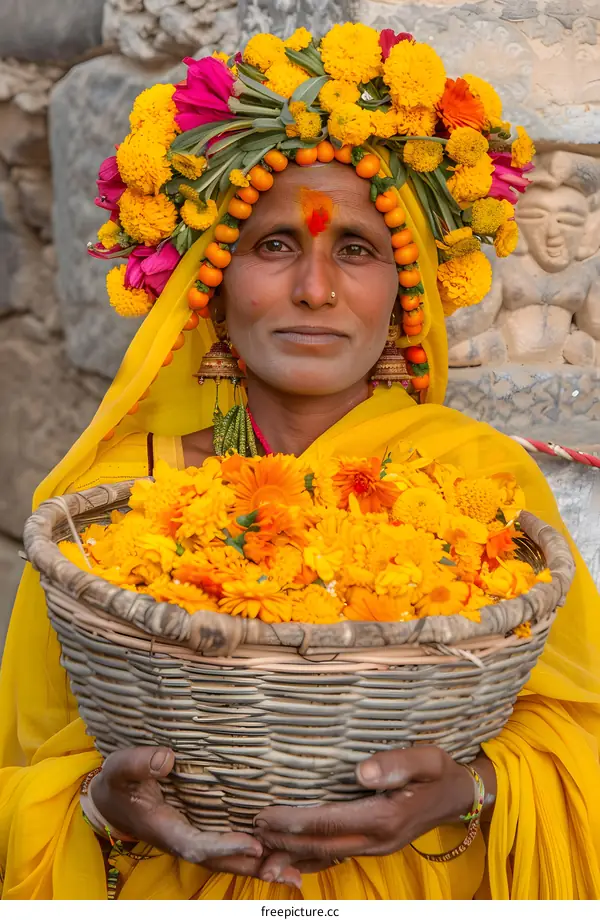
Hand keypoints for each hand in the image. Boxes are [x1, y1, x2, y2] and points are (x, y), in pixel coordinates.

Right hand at [90, 746, 272, 877]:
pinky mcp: (201, 831)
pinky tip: (281, 858)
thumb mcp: (120, 768)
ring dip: (259, 867)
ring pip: (228, 858)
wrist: (110, 799)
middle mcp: (183, 840)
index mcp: (165, 828)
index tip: (254, 845)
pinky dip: (253, 856)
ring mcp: (193, 838)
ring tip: (295, 873)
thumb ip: (139, 763)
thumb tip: (167, 759)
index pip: (199, 844)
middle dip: (253, 866)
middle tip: (289, 869)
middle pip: (221, 860)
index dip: (226, 846)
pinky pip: (228, 848)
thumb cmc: (118, 782)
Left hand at [253, 746, 493, 877]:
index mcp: (385, 818)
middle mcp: (377, 839)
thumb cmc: (439, 772)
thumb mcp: (426, 760)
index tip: (265, 813)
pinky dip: (309, 859)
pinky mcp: (373, 847)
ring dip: (291, 853)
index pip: (329, 822)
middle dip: (284, 838)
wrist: (459, 796)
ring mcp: (375, 847)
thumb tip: (361, 770)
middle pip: (320, 844)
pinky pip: (336, 857)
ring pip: (325, 856)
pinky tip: (288, 859)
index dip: (294, 820)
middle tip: (251, 826)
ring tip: (260, 847)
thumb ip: (396, 764)